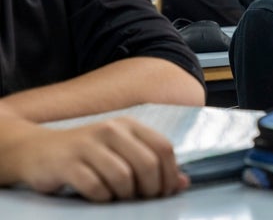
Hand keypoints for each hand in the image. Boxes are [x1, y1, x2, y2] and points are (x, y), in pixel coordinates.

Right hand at [7, 117, 188, 201]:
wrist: (36, 150)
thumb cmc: (87, 155)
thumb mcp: (121, 152)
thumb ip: (152, 163)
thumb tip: (183, 182)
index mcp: (129, 125)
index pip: (163, 147)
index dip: (171, 173)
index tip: (167, 192)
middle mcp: (111, 130)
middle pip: (147, 164)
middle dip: (151, 188)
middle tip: (143, 199)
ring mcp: (89, 145)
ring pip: (124, 177)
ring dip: (125, 195)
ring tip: (119, 197)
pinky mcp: (68, 163)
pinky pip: (96, 187)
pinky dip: (102, 197)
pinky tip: (99, 196)